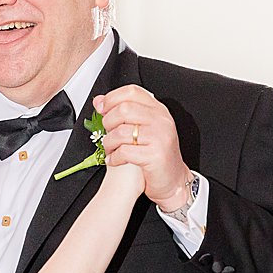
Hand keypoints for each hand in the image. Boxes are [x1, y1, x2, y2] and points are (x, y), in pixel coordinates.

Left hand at [95, 86, 191, 206]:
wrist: (174, 181)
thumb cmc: (156, 155)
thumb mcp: (144, 129)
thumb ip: (124, 114)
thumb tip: (99, 101)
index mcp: (158, 110)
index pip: (132, 92)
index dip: (112, 98)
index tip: (101, 108)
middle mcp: (161, 120)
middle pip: (124, 109)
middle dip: (108, 122)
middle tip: (107, 133)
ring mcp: (160, 137)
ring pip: (121, 131)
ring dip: (108, 142)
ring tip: (110, 149)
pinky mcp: (155, 156)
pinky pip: (125, 152)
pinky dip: (114, 157)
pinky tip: (114, 160)